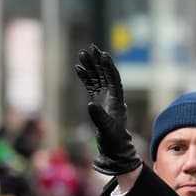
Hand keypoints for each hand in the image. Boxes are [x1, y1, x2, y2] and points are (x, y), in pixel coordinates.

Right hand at [74, 45, 141, 175]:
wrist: (114, 147)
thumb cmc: (113, 139)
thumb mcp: (105, 128)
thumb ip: (98, 117)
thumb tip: (90, 104)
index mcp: (117, 100)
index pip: (114, 79)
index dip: (108, 67)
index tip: (103, 55)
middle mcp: (112, 96)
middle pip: (105, 74)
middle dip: (99, 61)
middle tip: (91, 48)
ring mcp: (105, 98)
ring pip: (98, 78)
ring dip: (91, 66)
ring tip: (82, 54)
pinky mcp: (98, 102)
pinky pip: (91, 86)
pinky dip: (86, 77)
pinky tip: (79, 68)